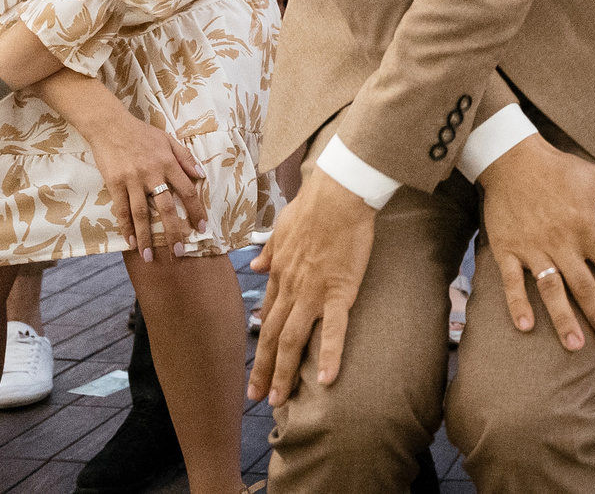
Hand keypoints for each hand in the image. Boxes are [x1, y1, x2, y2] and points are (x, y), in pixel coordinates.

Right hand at [78, 105, 210, 258]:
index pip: (187, 191)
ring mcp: (132, 180)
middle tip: (179, 252)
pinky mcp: (114, 184)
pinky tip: (130, 241)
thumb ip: (185, 158)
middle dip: (174, 231)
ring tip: (149, 256)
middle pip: (166, 207)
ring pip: (141, 214)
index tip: (201, 229)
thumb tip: (201, 175)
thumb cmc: (141, 133)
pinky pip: (121, 210)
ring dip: (146, 237)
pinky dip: (126, 227)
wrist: (109, 126)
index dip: (195, 211)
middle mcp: (152, 174)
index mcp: (168, 163)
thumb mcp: (168, 139)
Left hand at [249, 172, 378, 403]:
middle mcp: (290, 288)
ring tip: (279, 400)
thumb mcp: (282, 227)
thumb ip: (269, 251)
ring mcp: (312, 292)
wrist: (337, 193)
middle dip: (263, 369)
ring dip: (283, 372)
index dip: (260, 345)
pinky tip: (326, 380)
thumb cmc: (314, 205)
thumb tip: (255, 267)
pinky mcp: (339, 290)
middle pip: (272, 336)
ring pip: (292, 339)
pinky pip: (333, 329)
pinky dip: (328, 355)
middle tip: (257, 397)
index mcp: (280, 274)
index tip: (256, 367)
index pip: (266, 316)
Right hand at [479, 135, 594, 353]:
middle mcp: (562, 242)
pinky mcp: (507, 250)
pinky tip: (527, 326)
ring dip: (564, 320)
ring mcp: (533, 249)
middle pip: (586, 288)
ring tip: (576, 346)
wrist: (513, 158)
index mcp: (586, 226)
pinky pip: (513, 282)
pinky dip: (518, 304)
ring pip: (552, 292)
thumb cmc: (560, 168)